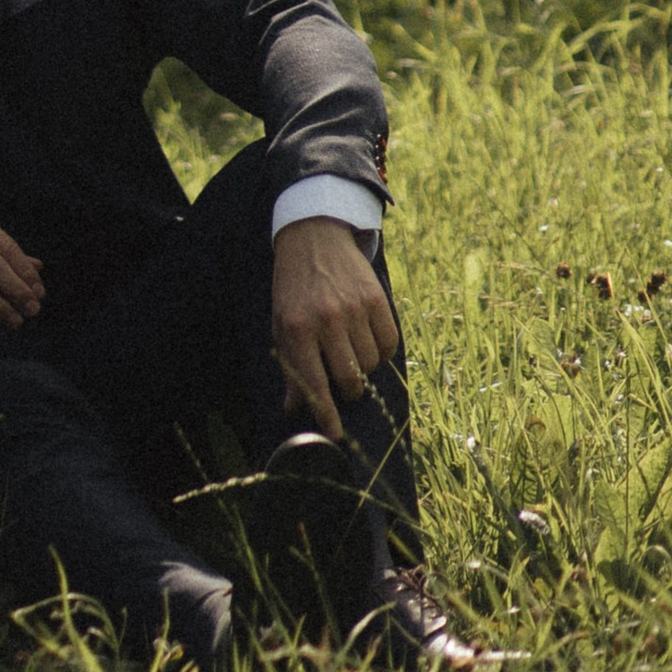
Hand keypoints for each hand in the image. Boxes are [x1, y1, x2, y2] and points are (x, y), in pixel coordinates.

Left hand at [271, 217, 399, 440]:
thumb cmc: (294, 287)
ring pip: (371, 364)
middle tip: (343, 377)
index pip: (314, 383)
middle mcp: (326, 320)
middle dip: (349, 389)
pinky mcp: (377, 298)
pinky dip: (382, 350)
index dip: (327, 413)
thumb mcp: (281, 322)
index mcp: (297, 329)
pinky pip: (390, 344)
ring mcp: (354, 308)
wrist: (312, 236)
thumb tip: (293, 408)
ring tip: (351, 347)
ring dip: (364, 367)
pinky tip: (368, 338)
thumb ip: (291, 366)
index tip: (336, 434)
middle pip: (351, 380)